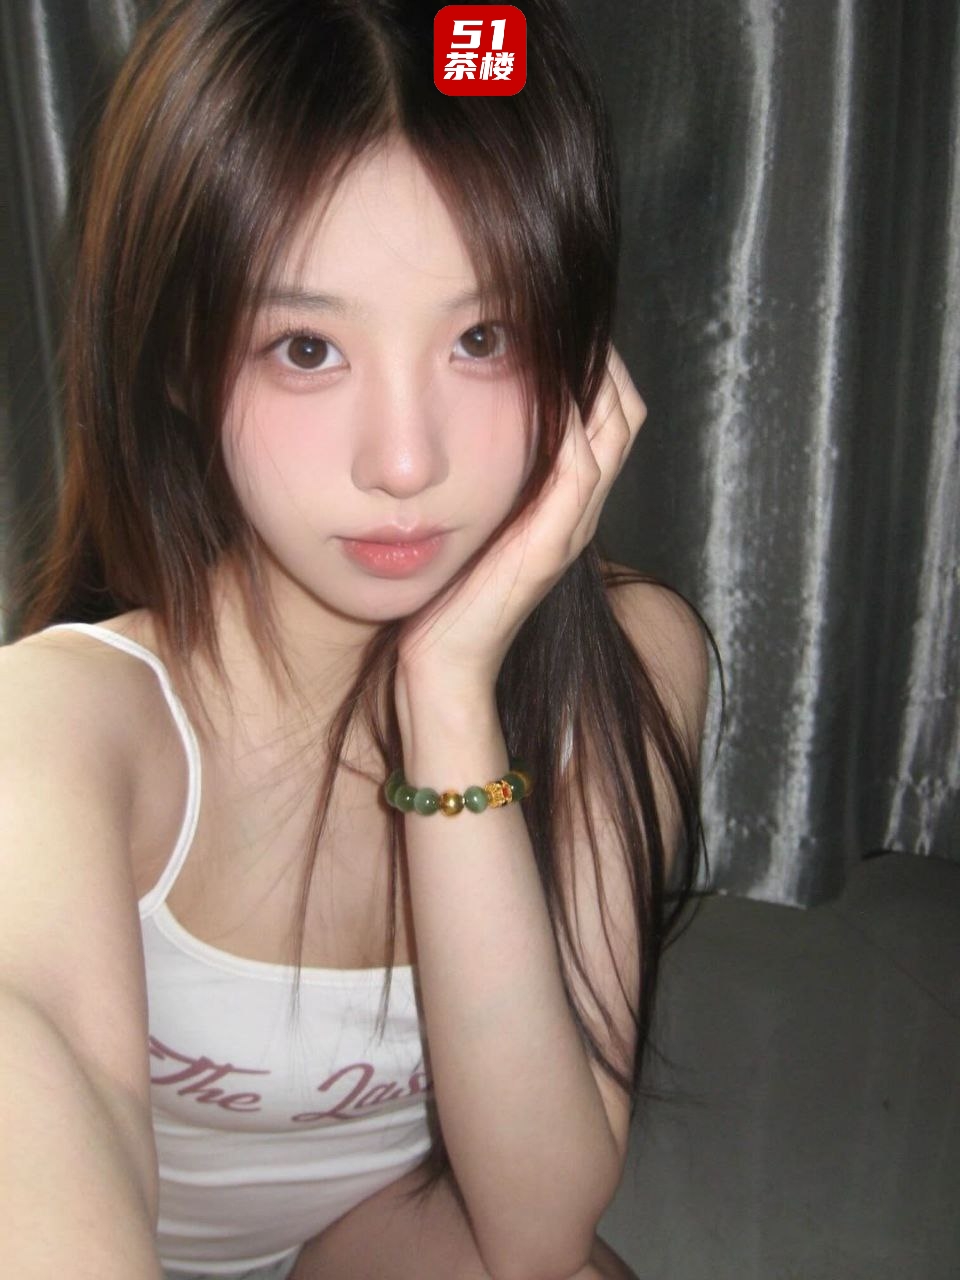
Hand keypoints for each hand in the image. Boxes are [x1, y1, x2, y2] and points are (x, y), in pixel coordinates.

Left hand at [397, 346, 646, 690]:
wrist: (445, 664)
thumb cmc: (452, 597)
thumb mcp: (479, 522)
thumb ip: (493, 482)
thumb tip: (474, 428)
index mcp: (565, 503)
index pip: (610, 415)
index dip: (598, 364)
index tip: (565, 318)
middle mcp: (577, 513)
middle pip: (624, 414)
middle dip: (603, 357)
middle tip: (573, 309)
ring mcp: (568, 530)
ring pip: (612, 434)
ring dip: (596, 380)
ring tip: (569, 331)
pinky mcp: (547, 548)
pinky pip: (580, 474)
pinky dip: (576, 429)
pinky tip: (556, 393)